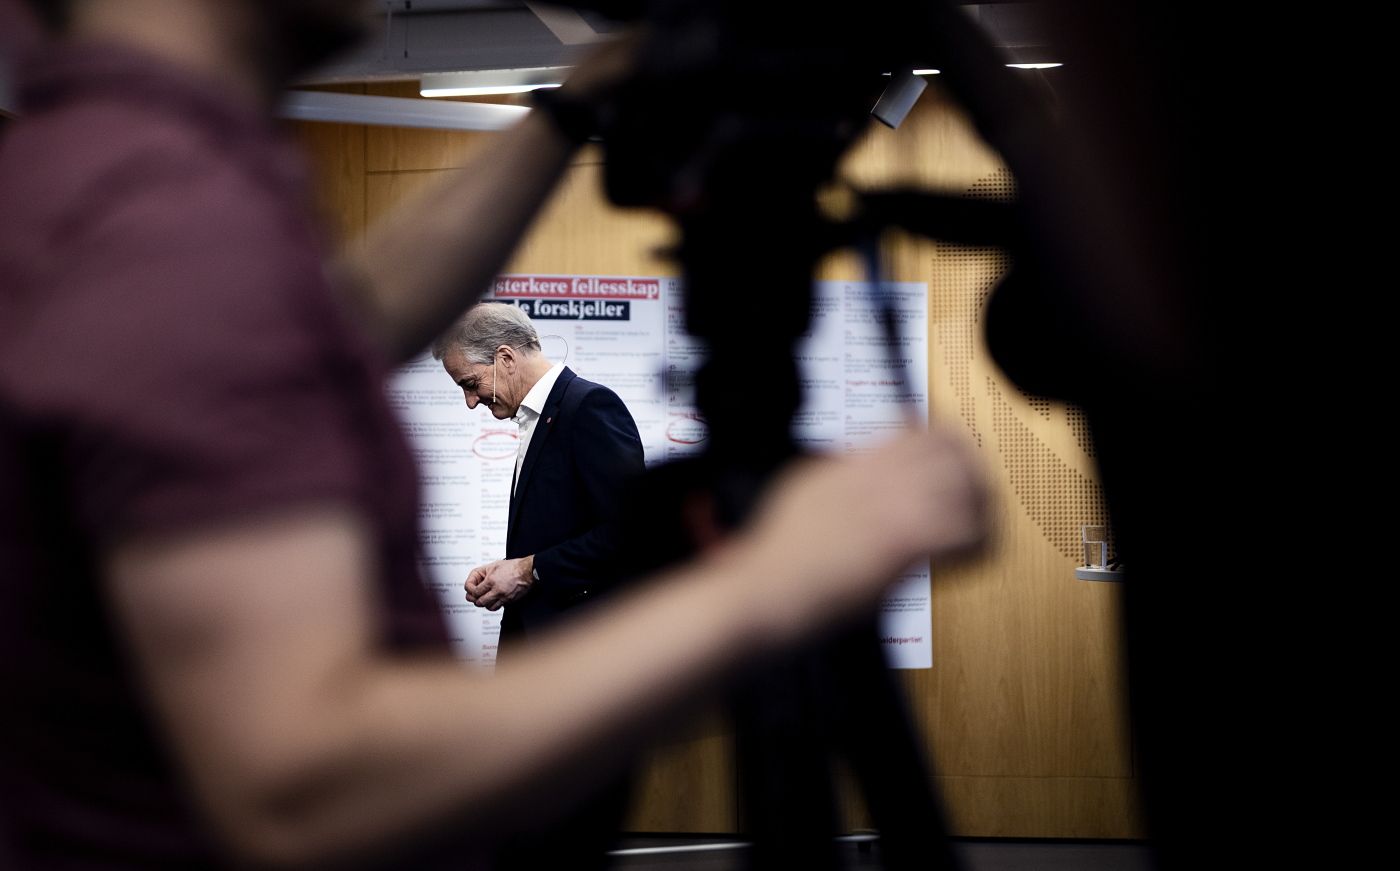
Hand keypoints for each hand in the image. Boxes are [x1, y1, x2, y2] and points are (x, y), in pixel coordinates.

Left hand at [464, 556, 534, 610]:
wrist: (527, 571)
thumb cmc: (513, 567)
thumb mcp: (493, 565)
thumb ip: (482, 574)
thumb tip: (474, 582)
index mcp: (491, 580)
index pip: (474, 591)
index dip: (469, 590)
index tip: (470, 589)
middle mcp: (497, 590)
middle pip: (479, 602)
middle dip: (475, 599)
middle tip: (475, 595)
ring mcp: (504, 597)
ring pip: (488, 607)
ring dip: (484, 603)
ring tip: (484, 597)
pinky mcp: (509, 601)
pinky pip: (497, 607)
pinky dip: (493, 605)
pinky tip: (493, 599)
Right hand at [736, 425, 988, 638]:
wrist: (763, 588)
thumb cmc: (775, 555)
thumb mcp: (801, 488)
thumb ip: (836, 470)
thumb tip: (853, 461)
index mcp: (855, 461)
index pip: (920, 428)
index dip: (948, 443)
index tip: (956, 462)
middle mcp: (878, 477)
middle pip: (952, 449)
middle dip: (972, 472)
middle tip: (977, 497)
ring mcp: (890, 507)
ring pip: (966, 486)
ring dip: (979, 507)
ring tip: (976, 528)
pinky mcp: (900, 544)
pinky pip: (962, 532)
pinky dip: (974, 543)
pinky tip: (961, 558)